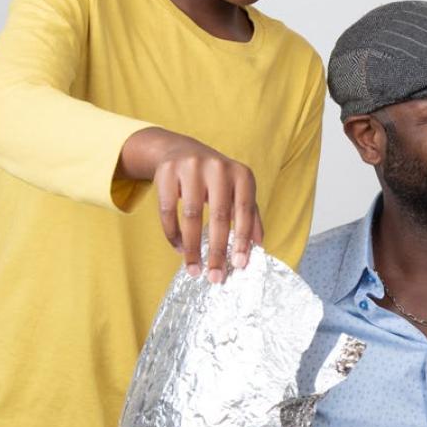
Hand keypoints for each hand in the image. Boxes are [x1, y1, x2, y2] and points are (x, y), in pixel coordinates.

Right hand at [118, 128, 263, 282]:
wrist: (182, 150)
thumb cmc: (216, 178)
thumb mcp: (238, 190)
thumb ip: (250, 215)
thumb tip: (258, 246)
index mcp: (241, 174)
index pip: (245, 211)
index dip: (243, 239)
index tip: (239, 265)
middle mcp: (218, 168)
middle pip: (218, 216)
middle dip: (217, 251)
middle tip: (215, 276)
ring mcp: (191, 167)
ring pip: (191, 216)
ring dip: (192, 247)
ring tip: (194, 268)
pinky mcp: (167, 172)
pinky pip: (168, 210)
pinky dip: (173, 234)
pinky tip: (180, 249)